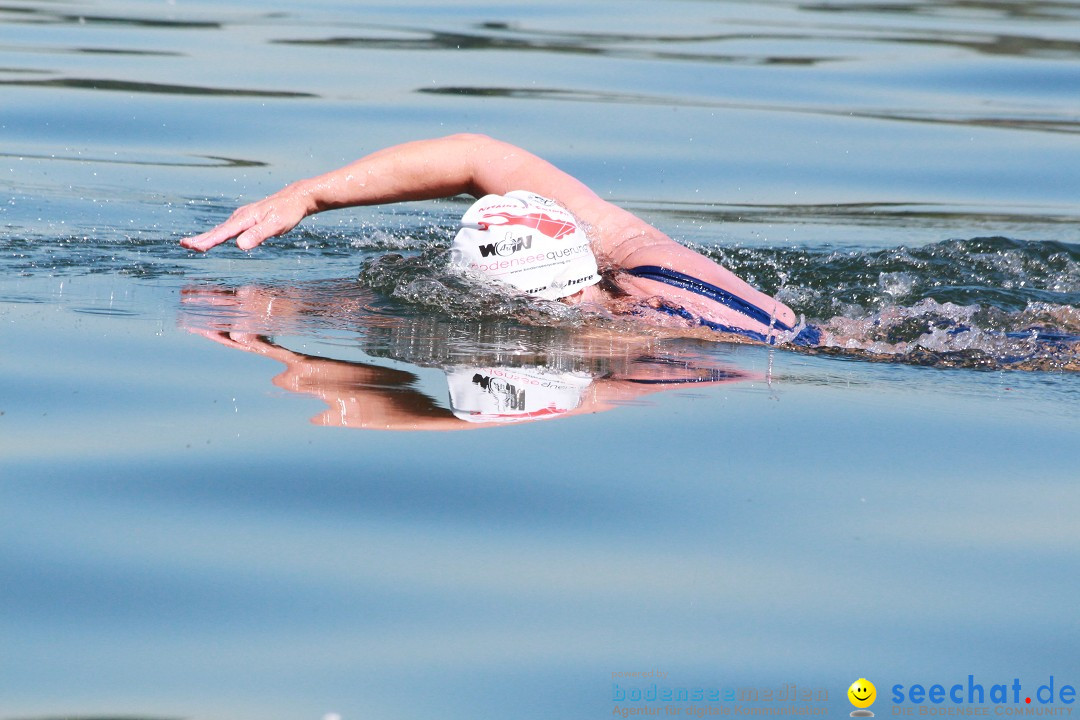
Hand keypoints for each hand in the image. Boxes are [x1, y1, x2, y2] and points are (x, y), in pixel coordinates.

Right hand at [180, 189, 310, 251]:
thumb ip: (258, 235)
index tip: (192, 246)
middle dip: (200, 239)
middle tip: (183, 245)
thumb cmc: (287, 212)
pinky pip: (228, 229)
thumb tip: (239, 246)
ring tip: (192, 244)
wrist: (295, 198)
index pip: (222, 233)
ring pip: (221, 229)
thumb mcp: (276, 225)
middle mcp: (240, 217)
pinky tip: (213, 239)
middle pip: (217, 231)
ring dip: (206, 237)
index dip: (207, 241)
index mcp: (245, 218)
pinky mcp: (246, 219)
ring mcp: (242, 217)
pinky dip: (217, 235)